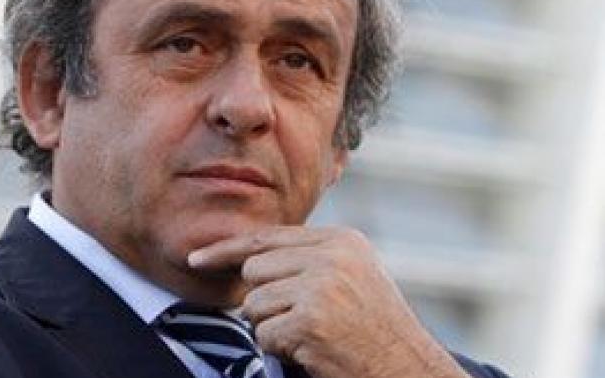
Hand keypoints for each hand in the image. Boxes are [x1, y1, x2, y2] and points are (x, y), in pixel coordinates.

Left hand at [188, 226, 471, 377]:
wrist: (409, 370)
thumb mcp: (353, 277)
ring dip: (273, 328)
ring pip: (254, 304)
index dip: (226, 250)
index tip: (195, 259)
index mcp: (341, 240)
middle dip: (264, 301)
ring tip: (313, 337)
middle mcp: (331, 256)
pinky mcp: (310, 320)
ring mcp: (321, 287)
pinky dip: (280, 350)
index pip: (267, 238)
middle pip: (254, 271)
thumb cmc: (376, 331)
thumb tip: (250, 259)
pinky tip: (314, 352)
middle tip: (303, 322)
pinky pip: (264, 335)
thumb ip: (309, 259)